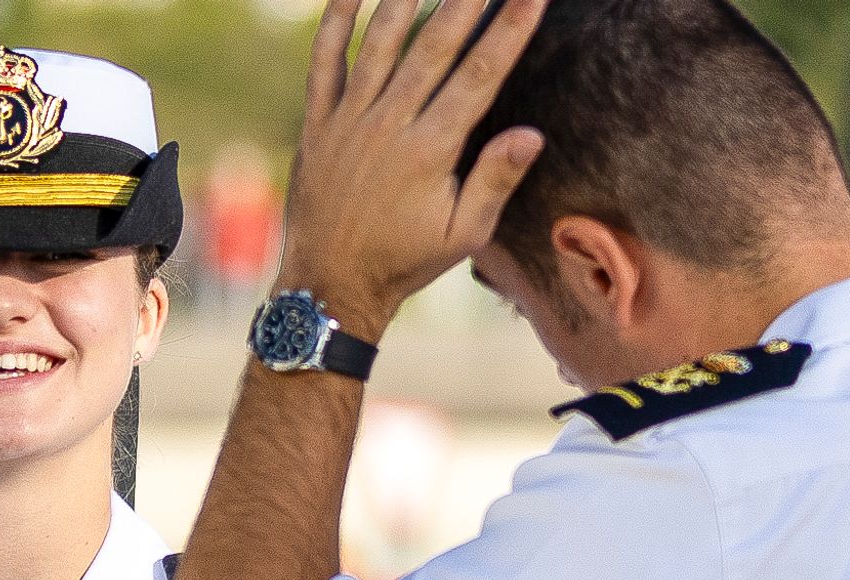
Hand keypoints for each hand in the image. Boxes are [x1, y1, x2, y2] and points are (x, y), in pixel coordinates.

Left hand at [276, 0, 547, 341]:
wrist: (329, 283)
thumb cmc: (404, 261)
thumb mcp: (463, 236)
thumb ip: (495, 181)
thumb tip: (531, 134)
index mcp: (430, 150)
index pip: (481, 74)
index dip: (510, 28)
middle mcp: (388, 125)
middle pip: (435, 44)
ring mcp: (349, 120)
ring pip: (381, 41)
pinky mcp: (318, 122)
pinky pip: (324, 61)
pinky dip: (336, 21)